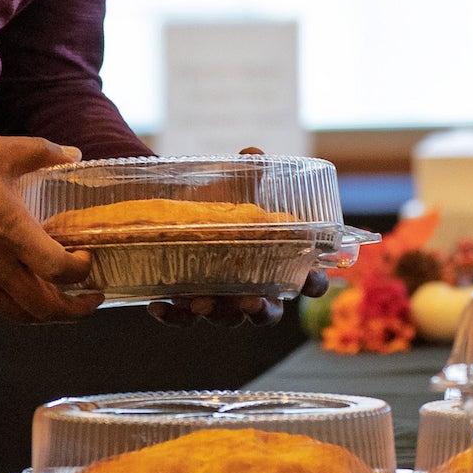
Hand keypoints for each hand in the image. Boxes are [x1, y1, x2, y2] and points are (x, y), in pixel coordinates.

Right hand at [0, 136, 101, 324]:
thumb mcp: (0, 150)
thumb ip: (43, 152)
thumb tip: (75, 155)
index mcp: (10, 231)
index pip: (57, 269)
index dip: (81, 271)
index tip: (88, 258)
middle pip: (44, 308)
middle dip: (75, 309)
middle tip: (92, 297)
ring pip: (20, 315)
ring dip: (49, 314)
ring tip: (65, 301)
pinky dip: (20, 305)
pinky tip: (27, 286)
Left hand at [145, 145, 318, 326]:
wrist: (177, 204)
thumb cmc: (221, 200)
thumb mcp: (235, 185)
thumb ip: (251, 173)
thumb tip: (253, 152)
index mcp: (277, 260)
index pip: (306, 280)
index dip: (314, 284)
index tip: (310, 280)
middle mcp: (253, 285)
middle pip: (268, 313)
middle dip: (262, 312)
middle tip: (250, 303)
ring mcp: (221, 298)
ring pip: (226, 318)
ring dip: (215, 313)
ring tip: (198, 300)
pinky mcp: (188, 302)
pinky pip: (183, 319)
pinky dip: (173, 316)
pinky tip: (158, 305)